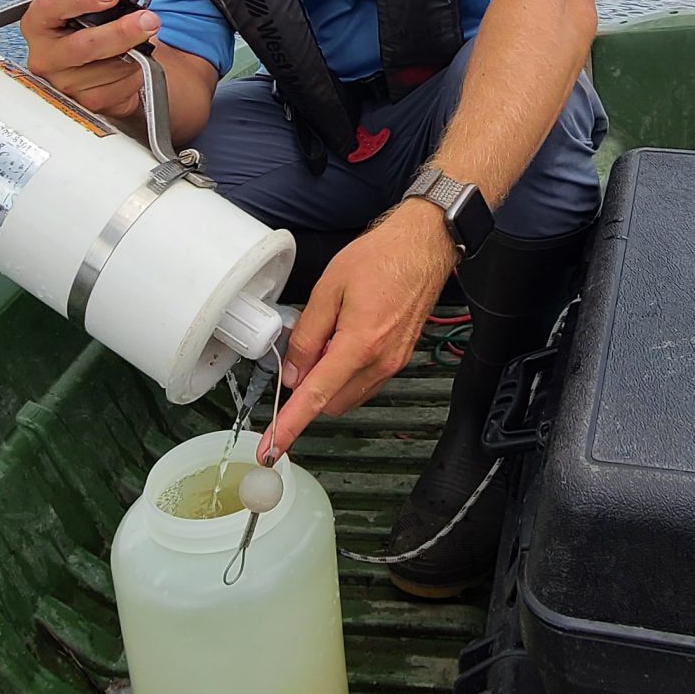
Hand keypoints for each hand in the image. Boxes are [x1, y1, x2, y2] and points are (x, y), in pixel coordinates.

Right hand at [20, 0, 160, 117]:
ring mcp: (62, 83)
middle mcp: (44, 56)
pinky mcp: (85, 103)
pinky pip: (116, 88)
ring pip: (105, 69)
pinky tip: (136, 63)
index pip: (51, 6)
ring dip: (134, 53)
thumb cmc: (93, 28)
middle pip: (82, 46)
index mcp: (39, 23)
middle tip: (148, 20)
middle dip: (120, 31)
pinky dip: (134, 73)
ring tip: (146, 40)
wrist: (108, 64)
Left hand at [259, 203, 456, 461]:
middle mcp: (380, 362)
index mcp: (359, 345)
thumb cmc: (380, 257)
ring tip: (328, 336)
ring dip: (329, 382)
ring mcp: (392, 363)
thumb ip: (307, 336)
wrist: (423, 246)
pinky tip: (342, 342)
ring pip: (347, 396)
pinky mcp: (398, 358)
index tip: (272, 446)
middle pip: (331, 402)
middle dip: (309, 389)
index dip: (289, 425)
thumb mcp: (328, 289)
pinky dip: (345, 374)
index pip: (316, 396)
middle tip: (302, 352)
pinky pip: (363, 383)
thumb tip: (292, 373)